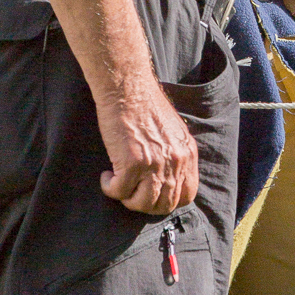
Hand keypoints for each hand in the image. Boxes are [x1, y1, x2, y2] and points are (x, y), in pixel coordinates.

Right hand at [96, 83, 199, 215]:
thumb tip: (167, 177)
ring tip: (119, 184)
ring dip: (127, 199)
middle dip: (145, 204)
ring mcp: (154, 164)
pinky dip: (109, 187)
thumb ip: (175, 155)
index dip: (168, 201)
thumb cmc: (145, 105)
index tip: (152, 194)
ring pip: (142, 204)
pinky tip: (107, 175)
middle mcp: (175, 162)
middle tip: (131, 192)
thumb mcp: (173, 132)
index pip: (187, 195)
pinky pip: (118, 191)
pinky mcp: (131, 163)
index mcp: (187, 154)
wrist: (128, 89)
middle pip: (164, 205)